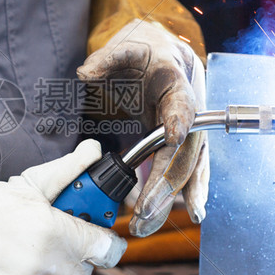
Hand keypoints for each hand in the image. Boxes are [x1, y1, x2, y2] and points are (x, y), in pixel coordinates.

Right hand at [0, 139, 125, 274]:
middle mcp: (51, 271)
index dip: (99, 243)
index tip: (91, 241)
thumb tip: (93, 150)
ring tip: (18, 266)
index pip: (106, 249)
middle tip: (42, 250)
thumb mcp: (32, 185)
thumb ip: (69, 169)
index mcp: (61, 236)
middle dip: (67, 265)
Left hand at [77, 19, 208, 236]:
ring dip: (170, 201)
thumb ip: (106, 60)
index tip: (173, 135)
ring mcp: (188, 135)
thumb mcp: (123, 50)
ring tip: (146, 224)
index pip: (182, 104)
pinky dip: (178, 198)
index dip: (179, 119)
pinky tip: (164, 218)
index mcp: (176, 85)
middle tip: (145, 208)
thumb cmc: (142, 55)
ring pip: (188, 172)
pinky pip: (183, 177)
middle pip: (186, 153)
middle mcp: (188, 114)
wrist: (160, 58)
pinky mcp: (179, 150)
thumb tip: (86, 73)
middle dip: (166, 184)